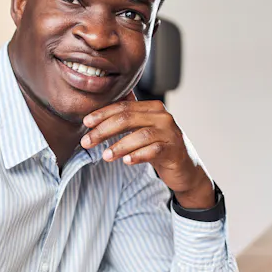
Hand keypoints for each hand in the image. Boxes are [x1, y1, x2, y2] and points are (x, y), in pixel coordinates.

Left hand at [80, 95, 215, 208]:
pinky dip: (138, 155)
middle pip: (128, 118)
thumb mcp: (145, 129)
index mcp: (153, 108)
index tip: (85, 123)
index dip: (102, 114)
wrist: (186, 169)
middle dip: (104, 130)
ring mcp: (170, 133)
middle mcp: (163, 117)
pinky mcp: (174, 150)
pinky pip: (154, 151)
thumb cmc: (161, 147)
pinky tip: (126, 161)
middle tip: (87, 142)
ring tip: (105, 156)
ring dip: (120, 145)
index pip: (123, 107)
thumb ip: (130, 116)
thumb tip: (106, 102)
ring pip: (140, 135)